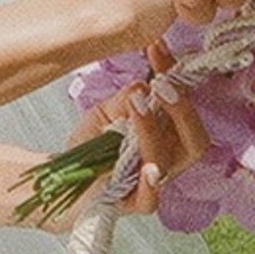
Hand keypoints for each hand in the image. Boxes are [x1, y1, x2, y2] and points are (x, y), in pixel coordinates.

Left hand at [68, 54, 205, 219]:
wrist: (59, 180)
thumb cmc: (89, 147)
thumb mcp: (105, 113)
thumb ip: (125, 99)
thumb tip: (142, 86)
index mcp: (166, 135)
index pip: (183, 105)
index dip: (175, 76)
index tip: (157, 48)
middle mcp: (167, 159)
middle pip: (195, 138)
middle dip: (183, 109)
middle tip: (162, 85)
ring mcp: (151, 183)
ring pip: (171, 162)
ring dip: (154, 130)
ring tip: (137, 106)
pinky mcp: (131, 205)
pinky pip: (150, 198)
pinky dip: (150, 182)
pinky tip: (148, 167)